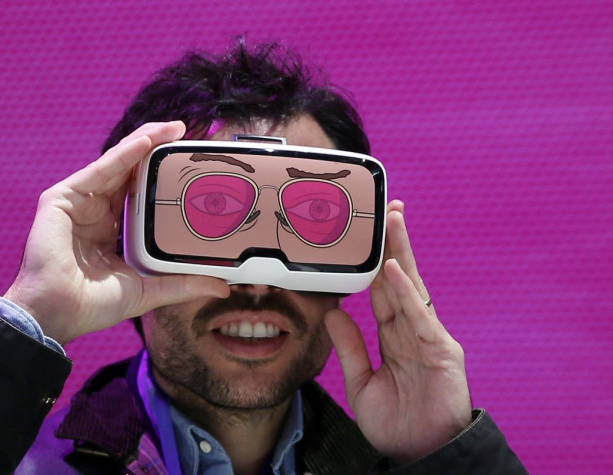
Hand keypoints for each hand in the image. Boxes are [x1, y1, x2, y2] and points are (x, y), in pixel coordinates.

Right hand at [4, 122, 229, 344]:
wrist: (57, 313)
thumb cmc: (92, 305)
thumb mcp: (147, 289)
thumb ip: (182, 284)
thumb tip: (221, 286)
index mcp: (112, 227)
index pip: (140, 191)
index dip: (162, 174)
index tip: (189, 162)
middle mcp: (96, 210)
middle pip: (129, 169)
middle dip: (156, 148)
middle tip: (184, 133)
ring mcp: (78, 202)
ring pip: (115, 163)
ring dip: (144, 142)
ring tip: (171, 129)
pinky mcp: (62, 199)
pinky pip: (98, 171)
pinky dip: (123, 155)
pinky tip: (145, 143)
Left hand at [325, 200, 471, 461]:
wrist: (420, 456)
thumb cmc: (397, 423)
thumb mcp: (361, 383)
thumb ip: (350, 347)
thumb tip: (333, 312)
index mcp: (394, 336)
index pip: (382, 290)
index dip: (374, 262)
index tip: (365, 235)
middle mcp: (413, 330)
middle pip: (400, 279)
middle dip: (392, 244)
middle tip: (385, 208)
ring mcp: (429, 338)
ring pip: (413, 288)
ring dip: (401, 254)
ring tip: (391, 221)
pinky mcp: (441, 352)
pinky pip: (419, 317)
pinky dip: (406, 293)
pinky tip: (394, 271)